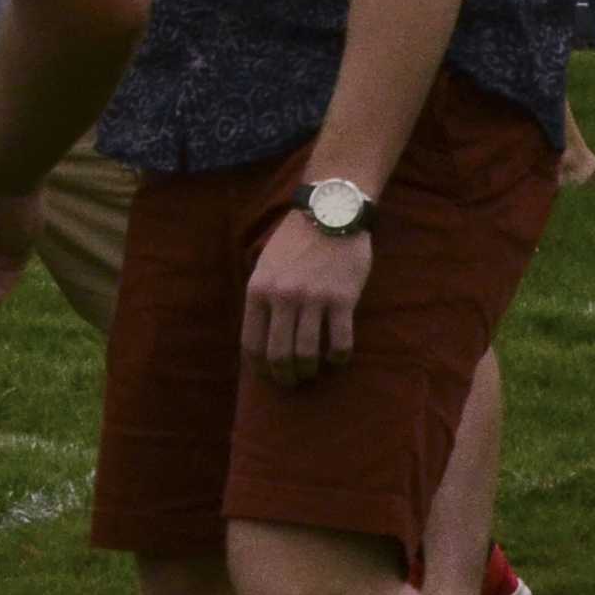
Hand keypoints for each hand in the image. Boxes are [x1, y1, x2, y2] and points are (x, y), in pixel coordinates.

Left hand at [242, 214, 371, 385]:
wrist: (330, 212)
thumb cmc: (296, 240)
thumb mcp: (265, 264)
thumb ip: (261, 296)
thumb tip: (260, 335)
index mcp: (258, 289)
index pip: (252, 342)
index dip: (259, 367)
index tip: (267, 375)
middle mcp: (282, 297)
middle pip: (278, 354)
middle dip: (284, 376)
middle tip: (291, 382)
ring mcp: (313, 299)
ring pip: (307, 353)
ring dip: (309, 371)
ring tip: (312, 374)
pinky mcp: (342, 299)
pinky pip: (340, 342)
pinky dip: (338, 358)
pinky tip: (338, 358)